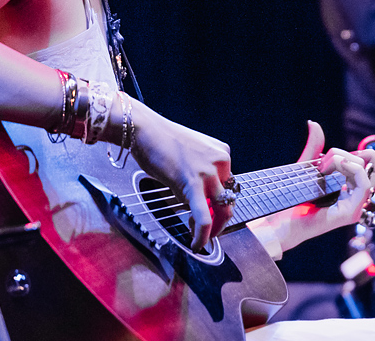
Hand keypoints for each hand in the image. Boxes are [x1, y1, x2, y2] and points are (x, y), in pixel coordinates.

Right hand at [128, 102, 231, 250]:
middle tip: (209, 232)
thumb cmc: (163, 142)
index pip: (229, 187)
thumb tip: (204, 200)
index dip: (219, 205)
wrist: (145, 130)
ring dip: (212, 229)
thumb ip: (203, 173)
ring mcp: (208, 172)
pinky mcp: (192, 183)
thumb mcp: (193, 155)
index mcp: (223, 153)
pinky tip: (196, 244)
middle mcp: (221, 161)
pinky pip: (204, 217)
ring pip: (221, 210)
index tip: (208, 214)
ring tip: (199, 238)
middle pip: (229, 200)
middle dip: (220, 221)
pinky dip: (202, 235)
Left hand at [270, 121, 374, 253]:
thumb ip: (314, 147)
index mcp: (351, 189)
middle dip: (351, 154)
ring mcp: (355, 207)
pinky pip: (364, 185)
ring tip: (322, 167)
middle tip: (326, 161)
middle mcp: (356, 199)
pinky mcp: (350, 214)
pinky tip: (331, 167)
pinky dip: (352, 168)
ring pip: (368, 172)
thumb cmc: (291, 199)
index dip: (360, 153)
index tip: (331, 155)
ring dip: (344, 160)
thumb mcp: (306, 167)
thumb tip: (313, 123)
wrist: (279, 222)